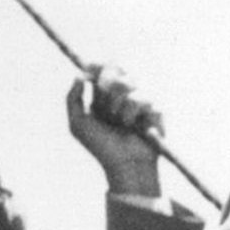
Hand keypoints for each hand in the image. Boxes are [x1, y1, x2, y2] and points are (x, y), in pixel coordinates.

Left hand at [64, 68, 166, 201]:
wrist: (123, 165)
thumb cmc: (101, 147)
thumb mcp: (78, 125)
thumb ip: (72, 99)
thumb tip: (78, 75)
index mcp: (105, 93)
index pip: (104, 66)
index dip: (98, 64)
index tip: (90, 68)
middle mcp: (124, 92)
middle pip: (117, 67)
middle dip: (107, 84)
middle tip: (104, 103)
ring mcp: (141, 98)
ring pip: (129, 84)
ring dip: (119, 107)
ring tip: (121, 124)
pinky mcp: (156, 107)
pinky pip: (144, 99)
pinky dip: (133, 116)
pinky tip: (136, 128)